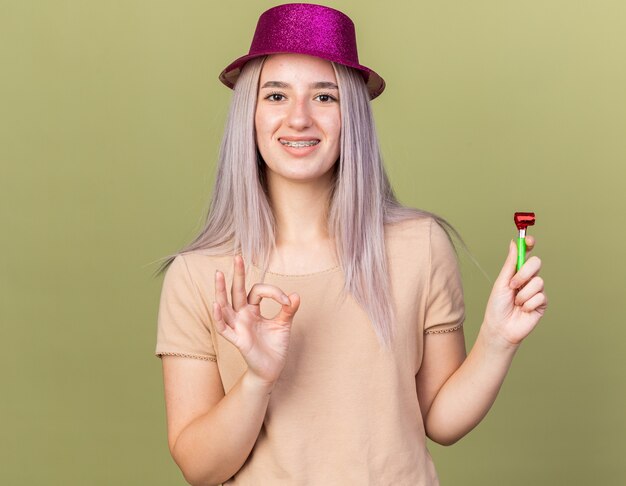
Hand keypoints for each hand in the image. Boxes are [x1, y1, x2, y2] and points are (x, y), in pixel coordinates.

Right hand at [213, 255, 300, 386]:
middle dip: (237, 274)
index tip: (287, 300)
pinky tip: (216, 304)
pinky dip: (219, 317)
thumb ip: (288, 310)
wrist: (273, 369)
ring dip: (221, 291)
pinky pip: (224, 328)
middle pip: (236, 291)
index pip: (258, 291)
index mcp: (253, 310)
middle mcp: (242, 315)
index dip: (273, 292)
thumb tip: (296, 295)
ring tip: (218, 274)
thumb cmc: (275, 346)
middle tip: (237, 256)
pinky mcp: (238, 340)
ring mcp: (238, 326)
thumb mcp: (284, 325)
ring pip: (225, 306)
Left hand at [482, 235, 547, 348]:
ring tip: (516, 302)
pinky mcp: (542, 303)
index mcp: (516, 272)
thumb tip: (513, 243)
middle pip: (536, 263)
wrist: (500, 328)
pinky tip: (522, 310)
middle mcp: (528, 279)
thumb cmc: (497, 306)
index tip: (529, 240)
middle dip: (524, 273)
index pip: (526, 254)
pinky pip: (541, 296)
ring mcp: (536, 291)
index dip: (529, 244)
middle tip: (513, 284)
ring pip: (538, 282)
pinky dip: (528, 304)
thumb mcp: (501, 283)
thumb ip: (510, 264)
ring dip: (523, 293)